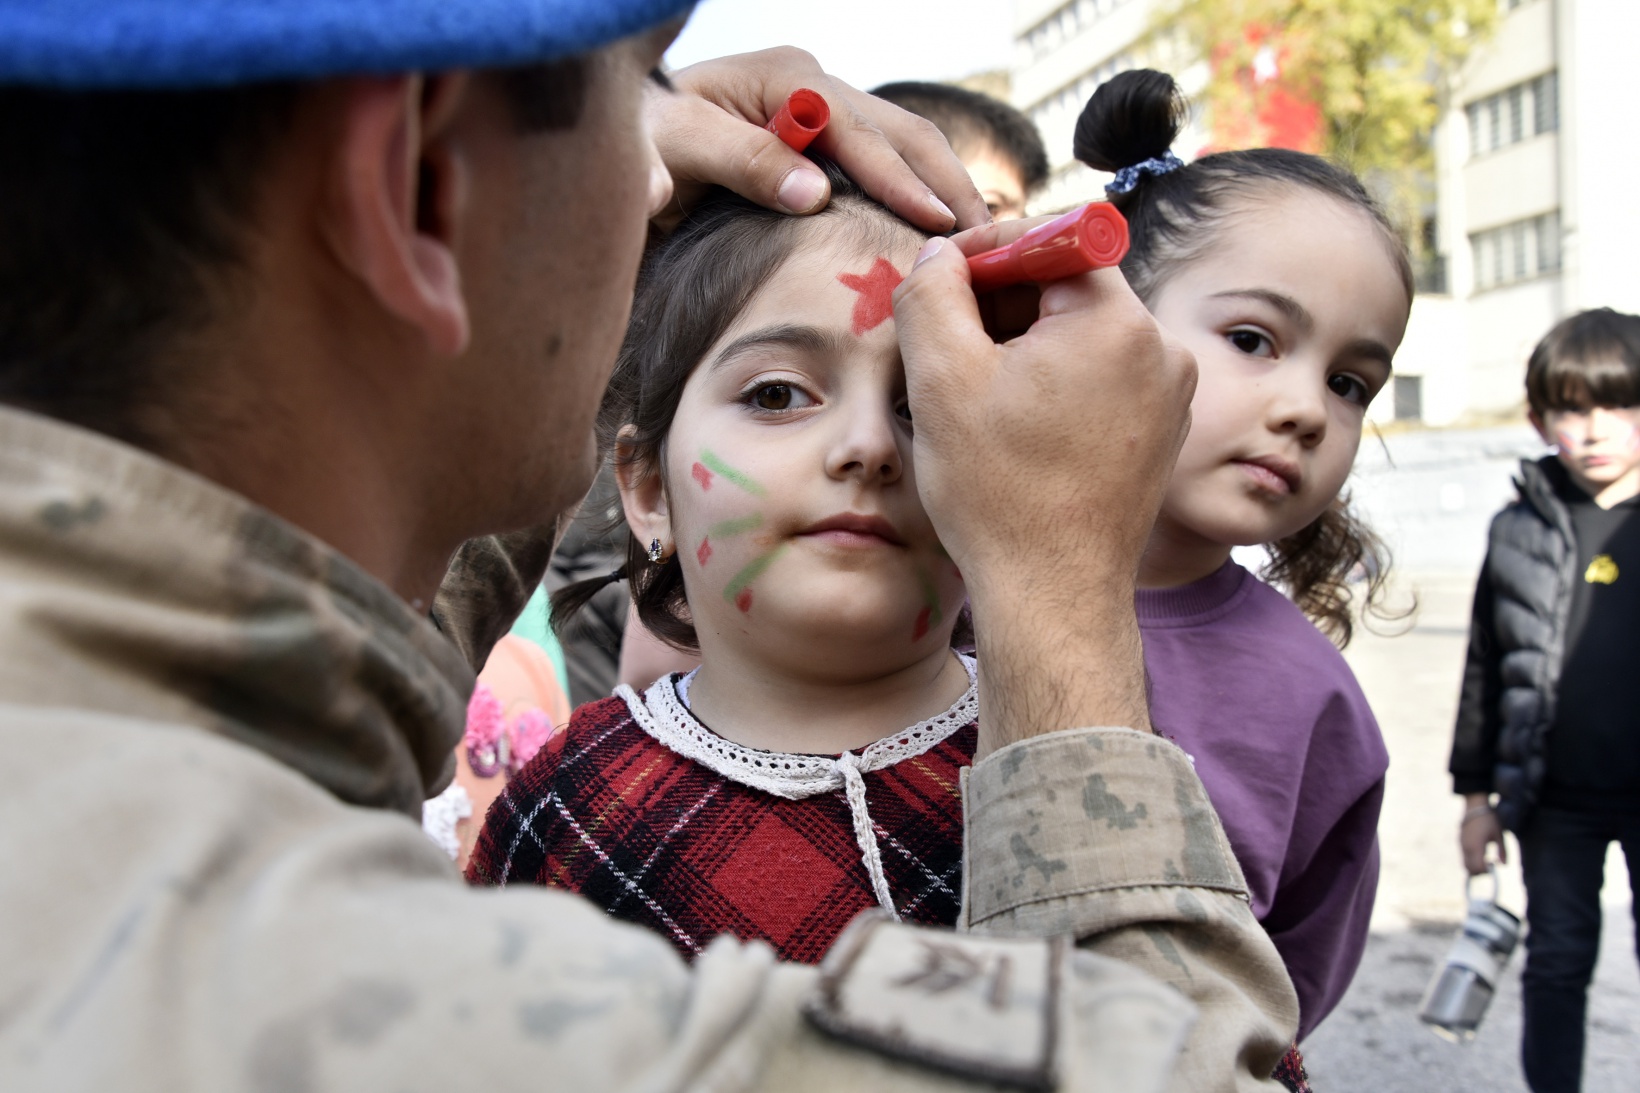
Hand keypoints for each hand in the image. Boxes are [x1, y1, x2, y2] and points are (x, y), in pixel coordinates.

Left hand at [648, 47, 987, 233]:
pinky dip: (922, 197)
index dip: (901, 181)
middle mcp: (815, 87)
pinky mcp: (827, 143)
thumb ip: (739, 163)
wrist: (629, 138)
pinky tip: (945, 238)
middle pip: (904, 131)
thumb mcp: (674, 145)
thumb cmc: (644, 140)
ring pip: (907, 147)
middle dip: (948, 184)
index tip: (937, 224)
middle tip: (987, 240)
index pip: (860, 131)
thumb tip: (814, 193)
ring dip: (946, 191)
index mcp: (786, 77)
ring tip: (982, 243)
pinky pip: (888, 166)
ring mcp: (825, 113)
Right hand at [892, 222, 1197, 754]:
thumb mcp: (942, 377)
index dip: (986, 252)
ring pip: (1081, 337)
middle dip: (1002, 306)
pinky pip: (1102, 380)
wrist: (1055, 595)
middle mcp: (1161, 347)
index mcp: (1116, 319)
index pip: (1050, 239)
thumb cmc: (1002, 493)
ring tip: (978, 399)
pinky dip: (1056, 387)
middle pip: (1068, 288)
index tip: (941, 286)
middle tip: (947, 348)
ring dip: (1025, 349)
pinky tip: (1015, 429)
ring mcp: (1169, 393)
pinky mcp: (1160, 432)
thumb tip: (939, 256)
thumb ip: (932, 293)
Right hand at [1460, 802, 1505, 874]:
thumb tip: (1503, 865)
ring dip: (1474, 866)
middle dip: (1479, 872)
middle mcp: (1467, 847)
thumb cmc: (1489, 820)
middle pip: (1469, 868)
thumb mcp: (1500, 835)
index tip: (1493, 865)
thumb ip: (1503, 851)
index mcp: (1477, 846)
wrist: (1475, 806)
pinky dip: (1471, 859)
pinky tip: (1480, 852)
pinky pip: (1463, 856)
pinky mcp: (1460, 841)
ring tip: (1485, 860)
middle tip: (1489, 866)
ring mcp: (1462, 844)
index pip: (1478, 867)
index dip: (1486, 871)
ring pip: (1464, 863)